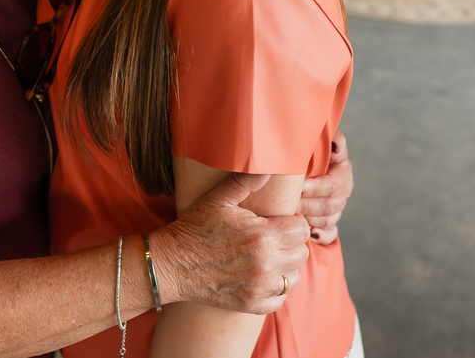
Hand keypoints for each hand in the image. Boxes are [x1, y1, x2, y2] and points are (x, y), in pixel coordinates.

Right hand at [152, 173, 309, 315]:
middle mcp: (265, 264)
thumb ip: (245, 182)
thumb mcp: (218, 199)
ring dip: (286, 266)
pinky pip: (280, 299)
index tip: (279, 221)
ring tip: (269, 256)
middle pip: (302, 253)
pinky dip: (275, 289)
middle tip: (274, 237)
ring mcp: (259, 288)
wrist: (172, 264)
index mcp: (262, 236)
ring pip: (294, 277)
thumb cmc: (194, 228)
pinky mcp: (251, 304)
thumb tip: (269, 169)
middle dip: (291, 243)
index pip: (301, 229)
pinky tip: (261, 276)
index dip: (293, 222)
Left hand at [299, 130, 351, 244]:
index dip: (316, 188)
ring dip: (310, 219)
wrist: (306, 167)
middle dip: (308, 205)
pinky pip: (330, 234)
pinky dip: (322, 236)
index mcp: (341, 173)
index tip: (299, 188)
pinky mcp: (330, 223)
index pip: (332, 185)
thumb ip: (333, 140)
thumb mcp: (323, 144)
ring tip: (293, 217)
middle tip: (289, 204)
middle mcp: (341, 193)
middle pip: (329, 206)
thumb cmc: (312, 153)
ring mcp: (336, 210)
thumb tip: (334, 146)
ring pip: (327, 220)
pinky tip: (311, 234)